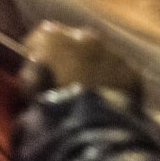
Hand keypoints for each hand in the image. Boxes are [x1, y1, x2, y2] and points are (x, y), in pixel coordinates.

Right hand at [19, 21, 142, 104]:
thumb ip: (30, 75)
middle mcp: (84, 35)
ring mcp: (112, 51)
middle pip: (77, 42)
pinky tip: (110, 104)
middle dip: (73, 57)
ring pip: (103, 57)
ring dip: (96, 70)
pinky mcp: (132, 72)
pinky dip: (117, 85)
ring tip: (90, 95)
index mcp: (52, 36)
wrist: (87, 125)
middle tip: (68, 83)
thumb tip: (33, 75)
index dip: (40, 54)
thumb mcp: (27, 89)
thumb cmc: (47, 105)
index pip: (42, 36)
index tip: (38, 72)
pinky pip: (123, 75)